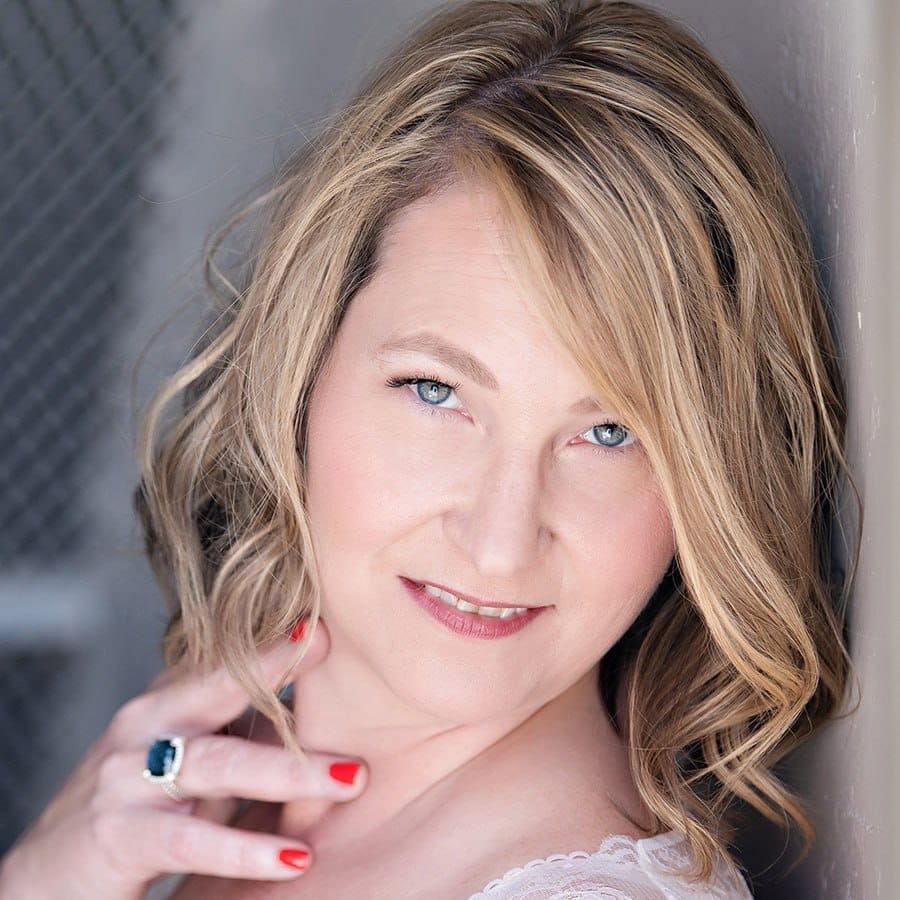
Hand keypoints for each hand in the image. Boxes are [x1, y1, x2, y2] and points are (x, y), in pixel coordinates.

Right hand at [0, 621, 364, 899]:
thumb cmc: (144, 808)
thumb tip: (330, 712)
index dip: (271, 636)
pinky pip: (192, 839)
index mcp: (167, 699)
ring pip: (219, 763)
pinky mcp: (121, 835)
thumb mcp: (195, 761)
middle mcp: (145, 723)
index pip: (223, 657)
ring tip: (352, 779)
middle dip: (275, 665)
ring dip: (291, 773)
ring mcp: (128, 776)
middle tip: (334, 649)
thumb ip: (247, 734)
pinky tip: (294, 858)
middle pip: (218, 685)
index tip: (323, 619)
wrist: (48, 878)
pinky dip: (246, 849)